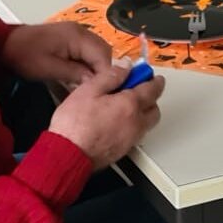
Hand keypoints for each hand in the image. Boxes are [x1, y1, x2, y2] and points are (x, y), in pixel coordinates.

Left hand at [1, 22, 116, 87]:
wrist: (5, 44)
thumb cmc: (26, 56)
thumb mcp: (50, 69)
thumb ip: (76, 74)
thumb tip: (96, 82)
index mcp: (77, 36)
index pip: (103, 55)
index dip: (105, 73)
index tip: (103, 90)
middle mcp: (81, 31)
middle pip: (103, 51)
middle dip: (102, 70)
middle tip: (97, 89)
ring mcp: (76, 32)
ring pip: (97, 50)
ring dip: (96, 66)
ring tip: (91, 84)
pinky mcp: (70, 37)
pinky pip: (87, 49)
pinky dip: (88, 61)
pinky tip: (82, 75)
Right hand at [47, 63, 163, 168]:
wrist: (69, 155)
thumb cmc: (75, 124)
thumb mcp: (89, 90)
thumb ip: (110, 76)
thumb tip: (125, 67)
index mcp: (130, 105)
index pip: (152, 89)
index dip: (152, 79)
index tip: (147, 73)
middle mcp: (136, 123)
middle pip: (154, 108)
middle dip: (150, 97)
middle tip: (138, 88)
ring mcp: (131, 139)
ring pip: (147, 123)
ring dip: (143, 112)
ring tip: (126, 105)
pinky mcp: (123, 150)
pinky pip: (137, 134)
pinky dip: (134, 125)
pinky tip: (118, 121)